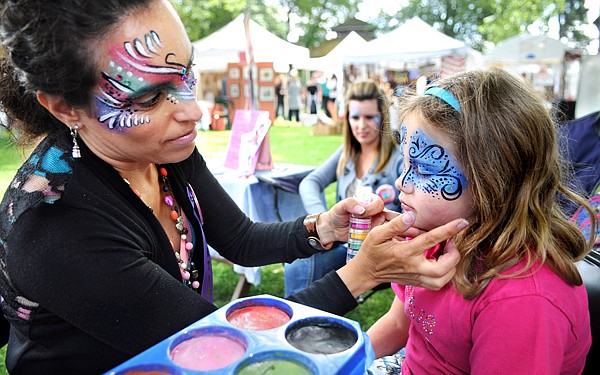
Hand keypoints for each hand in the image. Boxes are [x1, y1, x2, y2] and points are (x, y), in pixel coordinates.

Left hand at [316, 194, 383, 245]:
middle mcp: (375, 213)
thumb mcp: (340, 206)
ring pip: (388, 227)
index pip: (379, 204)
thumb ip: (350, 203)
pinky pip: (382, 237)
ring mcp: (376, 225)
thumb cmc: (337, 214)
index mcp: (369, 202)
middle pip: (389, 216)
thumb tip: (361, 209)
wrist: (333, 229)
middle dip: (389, 221)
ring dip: (389, 232)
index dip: (372, 209)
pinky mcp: (374, 235)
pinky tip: (382, 244)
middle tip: (378, 227)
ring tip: (382, 236)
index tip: (362, 214)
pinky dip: (385, 240)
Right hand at [337, 212, 467, 297]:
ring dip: (451, 265)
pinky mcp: (418, 283)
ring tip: (446, 252)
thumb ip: (396, 224)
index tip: (463, 222)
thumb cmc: (372, 251)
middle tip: (450, 242)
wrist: (366, 272)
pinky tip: (441, 262)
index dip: (449, 230)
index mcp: (405, 252)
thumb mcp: (377, 233)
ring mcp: (416, 277)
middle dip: (454, 254)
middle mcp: (413, 267)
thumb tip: (412, 215)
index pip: (431, 240)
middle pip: (444, 267)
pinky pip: (439, 283)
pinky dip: (446, 273)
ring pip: (444, 278)